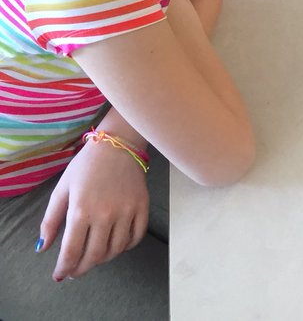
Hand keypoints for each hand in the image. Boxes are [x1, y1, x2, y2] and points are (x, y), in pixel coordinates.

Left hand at [38, 138, 149, 280]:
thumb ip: (50, 221)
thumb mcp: (62, 190)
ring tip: (95, 257)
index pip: (72, 250)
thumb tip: (43, 248)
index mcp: (81, 210)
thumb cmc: (86, 166)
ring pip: (116, 249)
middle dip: (83, 268)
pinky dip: (126, 247)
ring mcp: (127, 211)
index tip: (61, 275)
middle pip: (95, 254)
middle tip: (76, 271)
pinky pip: (136, 236)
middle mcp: (105, 214)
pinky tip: (117, 245)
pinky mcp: (142, 206)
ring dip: (103, 259)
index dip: (65, 267)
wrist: (118, 145)